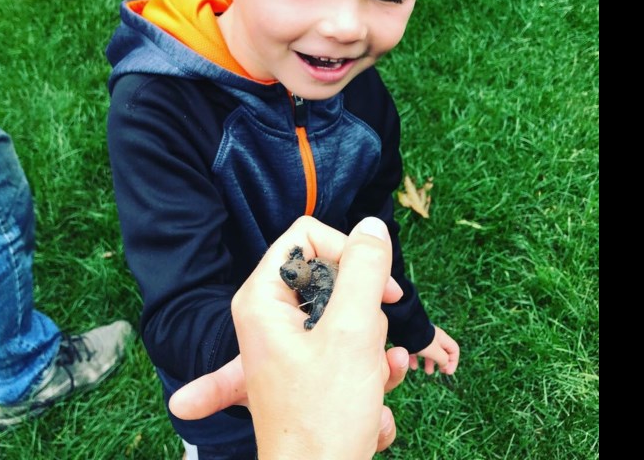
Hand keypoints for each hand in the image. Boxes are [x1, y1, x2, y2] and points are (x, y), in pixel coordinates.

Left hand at [169, 216, 407, 456]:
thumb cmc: (324, 415)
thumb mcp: (353, 333)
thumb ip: (364, 271)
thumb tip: (372, 227)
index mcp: (263, 299)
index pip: (307, 236)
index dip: (348, 253)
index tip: (380, 286)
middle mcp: (271, 318)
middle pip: (334, 278)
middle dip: (364, 314)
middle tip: (366, 347)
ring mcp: (292, 346)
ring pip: (350, 317)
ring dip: (372, 349)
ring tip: (367, 381)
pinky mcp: (312, 370)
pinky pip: (350, 349)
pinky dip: (370, 371)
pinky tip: (376, 399)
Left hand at [409, 325, 459, 374]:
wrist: (402, 327)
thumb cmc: (420, 339)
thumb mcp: (435, 351)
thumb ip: (443, 359)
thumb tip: (445, 365)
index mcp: (442, 339)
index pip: (454, 349)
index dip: (453, 362)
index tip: (448, 372)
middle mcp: (433, 338)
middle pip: (441, 351)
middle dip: (441, 363)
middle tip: (440, 371)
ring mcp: (422, 339)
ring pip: (429, 353)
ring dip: (429, 363)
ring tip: (427, 372)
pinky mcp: (411, 340)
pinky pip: (416, 352)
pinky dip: (416, 360)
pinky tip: (413, 367)